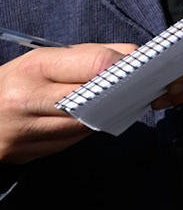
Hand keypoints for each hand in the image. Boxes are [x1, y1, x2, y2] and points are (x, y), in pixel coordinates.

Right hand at [0, 43, 135, 162]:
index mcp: (33, 68)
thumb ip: (90, 55)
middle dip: (119, 93)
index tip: (139, 67)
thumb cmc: (16, 81)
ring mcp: (23, 131)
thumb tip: (134, 56)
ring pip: (86, 125)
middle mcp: (25, 100)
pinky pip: (70, 142)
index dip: (122, 66)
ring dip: (102, 115)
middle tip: (135, 88)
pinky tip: (82, 121)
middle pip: (95, 99)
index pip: (95, 65)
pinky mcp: (24, 153)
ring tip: (108, 103)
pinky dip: (82, 131)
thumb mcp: (45, 59)